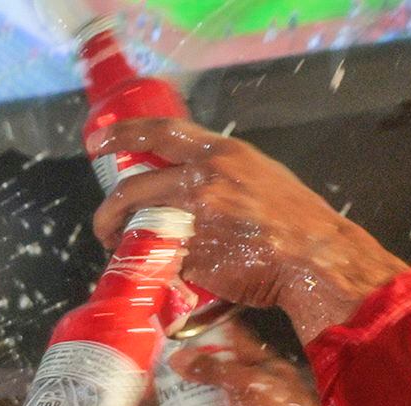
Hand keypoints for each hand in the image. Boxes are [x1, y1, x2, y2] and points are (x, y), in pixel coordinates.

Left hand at [91, 121, 408, 344]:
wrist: (314, 257)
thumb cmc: (292, 218)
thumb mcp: (257, 175)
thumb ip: (219, 174)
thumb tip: (187, 182)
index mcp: (221, 154)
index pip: (161, 131)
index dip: (122, 133)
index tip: (97, 141)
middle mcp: (203, 180)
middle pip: (134, 188)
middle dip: (108, 209)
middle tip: (103, 225)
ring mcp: (195, 219)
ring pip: (139, 225)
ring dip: (121, 239)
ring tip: (121, 249)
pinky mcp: (192, 256)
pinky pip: (160, 257)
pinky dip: (152, 264)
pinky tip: (154, 269)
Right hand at [167, 317, 351, 405]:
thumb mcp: (246, 383)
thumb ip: (211, 370)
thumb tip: (177, 358)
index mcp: (253, 364)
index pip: (224, 344)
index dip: (199, 340)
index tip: (171, 339)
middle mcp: (241, 387)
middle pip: (202, 381)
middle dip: (175, 387)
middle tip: (150, 390)